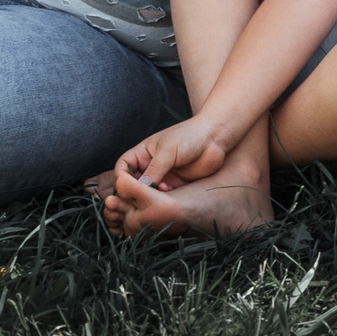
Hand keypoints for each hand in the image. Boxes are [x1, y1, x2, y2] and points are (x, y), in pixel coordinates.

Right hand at [116, 115, 232, 189]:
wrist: (215, 138)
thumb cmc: (189, 136)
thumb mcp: (168, 151)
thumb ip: (154, 170)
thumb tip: (139, 188)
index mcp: (143, 153)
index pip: (123, 167)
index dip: (121, 177)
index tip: (126, 186)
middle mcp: (150, 166)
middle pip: (133, 184)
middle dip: (134, 192)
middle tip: (139, 197)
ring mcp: (163, 177)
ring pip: (148, 193)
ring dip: (150, 196)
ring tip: (160, 190)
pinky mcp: (175, 186)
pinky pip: (163, 197)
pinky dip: (163, 198)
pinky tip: (169, 192)